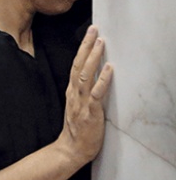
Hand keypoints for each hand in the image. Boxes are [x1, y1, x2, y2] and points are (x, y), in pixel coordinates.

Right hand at [58, 25, 112, 165]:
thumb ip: (81, 92)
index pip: (75, 64)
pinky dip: (102, 79)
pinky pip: (96, 92)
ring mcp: (81, 101)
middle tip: (93, 29)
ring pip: (85, 74)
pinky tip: (109, 68)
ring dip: (93, 57)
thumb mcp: (76, 105)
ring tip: (101, 42)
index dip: (82, 49)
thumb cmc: (77, 129)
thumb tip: (91, 77)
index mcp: (71, 91)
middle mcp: (74, 93)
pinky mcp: (89, 111)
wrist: (71, 149)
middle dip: (86, 46)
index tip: (89, 34)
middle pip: (78, 64)